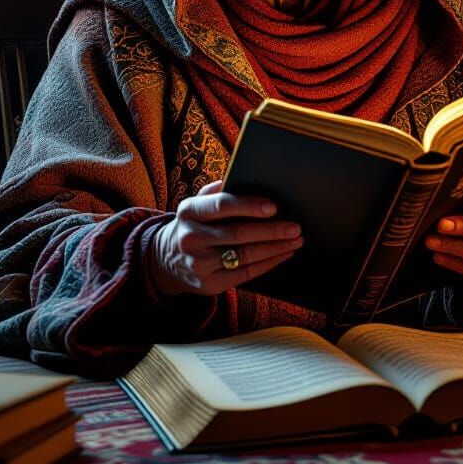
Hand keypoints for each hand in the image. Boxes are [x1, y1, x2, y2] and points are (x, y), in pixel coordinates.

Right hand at [150, 181, 303, 296]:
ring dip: (275, 248)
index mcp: (189, 212)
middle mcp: (191, 238)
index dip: (248, 206)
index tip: (273, 206)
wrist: (166, 259)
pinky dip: (268, 263)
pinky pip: (245, 274)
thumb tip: (247, 179)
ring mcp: (199, 264)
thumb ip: (217, 191)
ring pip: (244, 256)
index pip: (221, 206)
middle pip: (237, 234)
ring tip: (296, 240)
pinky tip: (283, 254)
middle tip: (295, 227)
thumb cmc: (194, 223)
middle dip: (271, 230)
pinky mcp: (209, 284)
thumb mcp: (197, 203)